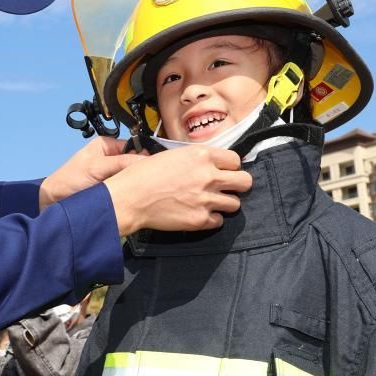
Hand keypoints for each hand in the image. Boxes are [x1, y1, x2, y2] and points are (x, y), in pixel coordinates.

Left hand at [39, 136, 145, 209]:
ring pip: (132, 177)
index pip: (135, 147)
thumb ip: (121, 163)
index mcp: (108, 145)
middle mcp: (112, 158)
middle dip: (141, 171)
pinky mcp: (113, 189)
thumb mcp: (96, 167)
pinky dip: (130, 193)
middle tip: (149, 181)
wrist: (55, 202)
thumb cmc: (69, 180)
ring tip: (141, 190)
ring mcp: (113, 174)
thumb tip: (147, 161)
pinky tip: (134, 198)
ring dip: (135, 184)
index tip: (154, 168)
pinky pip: (127, 189)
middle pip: (135, 162)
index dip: (145, 156)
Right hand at [103, 146, 251, 235]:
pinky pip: (219, 221)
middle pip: (245, 181)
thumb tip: (206, 164)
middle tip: (226, 188)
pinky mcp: (201, 219)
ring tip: (210, 202)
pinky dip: (211, 219)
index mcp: (202, 155)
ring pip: (235, 203)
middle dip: (238, 185)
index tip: (224, 171)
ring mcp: (206, 199)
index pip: (235, 159)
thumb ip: (194, 159)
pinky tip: (198, 214)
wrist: (130, 198)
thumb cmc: (143, 174)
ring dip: (225, 203)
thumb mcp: (171, 155)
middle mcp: (209, 176)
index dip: (230, 166)